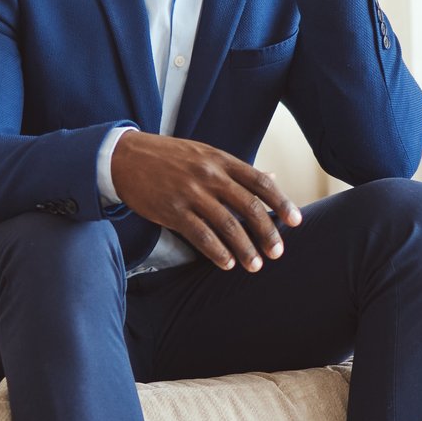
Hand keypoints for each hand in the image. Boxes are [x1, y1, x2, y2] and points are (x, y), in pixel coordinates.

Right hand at [110, 131, 301, 270]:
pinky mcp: (172, 211)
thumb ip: (237, 169)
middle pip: (249, 206)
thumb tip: (272, 177)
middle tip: (278, 252)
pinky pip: (200, 235)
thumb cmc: (169, 157)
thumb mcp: (205, 154)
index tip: (295, 221)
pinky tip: (227, 263)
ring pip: (227, 225)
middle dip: (267, 232)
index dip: (281, 202)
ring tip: (255, 265)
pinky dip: (217, 252)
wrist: (126, 157)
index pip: (260, 182)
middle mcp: (210, 175)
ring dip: (245, 248)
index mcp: (221, 160)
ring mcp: (191, 193)